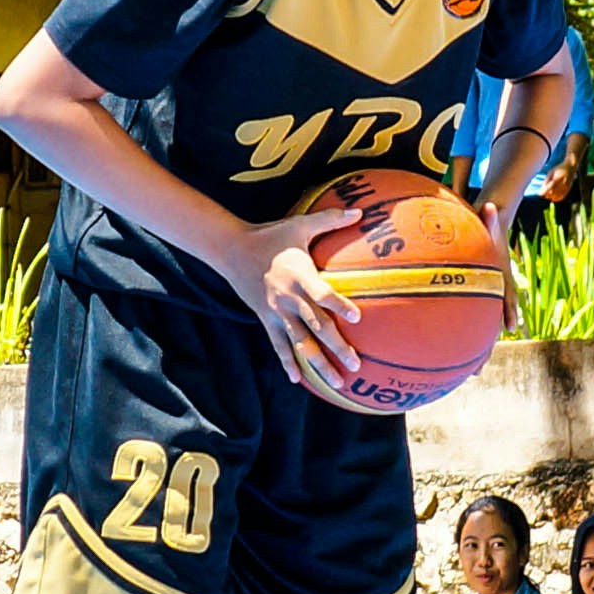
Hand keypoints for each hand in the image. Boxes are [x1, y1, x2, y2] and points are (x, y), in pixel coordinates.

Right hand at [214, 204, 366, 389]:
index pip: (323, 294)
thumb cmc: (271, 236)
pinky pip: (278, 345)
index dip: (339, 305)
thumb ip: (331, 220)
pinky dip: (288, 363)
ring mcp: (277, 313)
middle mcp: (289, 299)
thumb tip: (361, 211)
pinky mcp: (266, 320)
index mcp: (300, 276)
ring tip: (337, 381)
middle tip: (356, 365)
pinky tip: (297, 379)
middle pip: (316, 327)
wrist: (232, 250)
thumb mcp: (300, 225)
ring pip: (300, 344)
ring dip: (319, 364)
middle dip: (337, 347)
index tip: (357, 317)